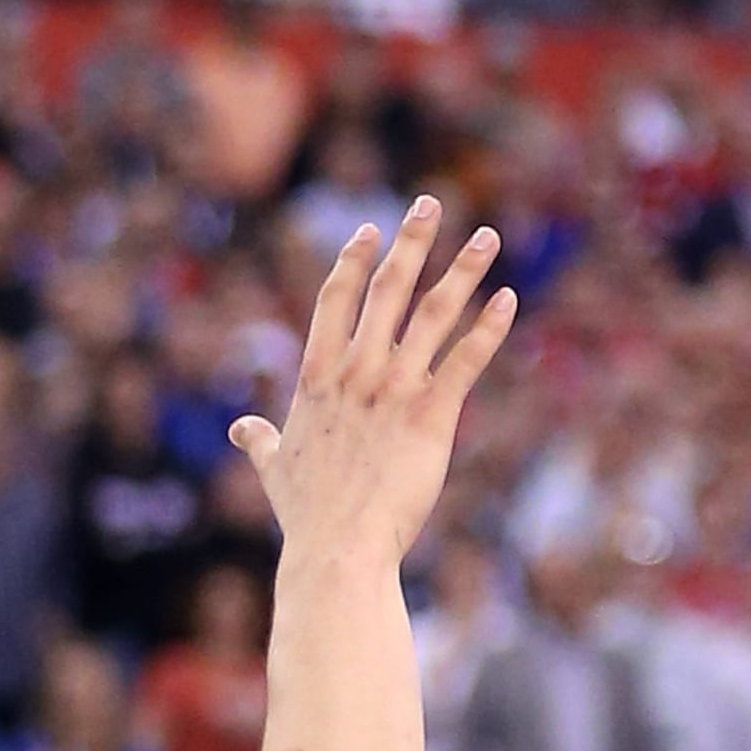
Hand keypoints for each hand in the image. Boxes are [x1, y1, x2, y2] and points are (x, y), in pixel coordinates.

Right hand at [232, 202, 514, 570]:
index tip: (370, 231)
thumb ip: (261, 442)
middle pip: (387, 291)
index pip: (335, 301)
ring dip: (462, 271)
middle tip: (431, 202)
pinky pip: (466, 359)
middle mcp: (356, 373)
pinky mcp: (431, 416)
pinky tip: (509, 299)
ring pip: (432, 314)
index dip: (354, 262)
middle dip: (411, 242)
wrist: (337, 549)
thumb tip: (241, 429)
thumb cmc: (307, 516)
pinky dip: (490, 327)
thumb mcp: (274, 470)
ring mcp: (393, 390)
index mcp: (318, 378)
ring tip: (487, 237)